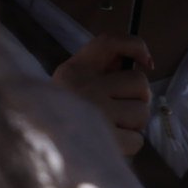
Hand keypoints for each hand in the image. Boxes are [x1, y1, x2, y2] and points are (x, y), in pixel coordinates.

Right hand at [50, 33, 154, 161]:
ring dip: (133, 123)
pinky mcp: (106, 140)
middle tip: (120, 109)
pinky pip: (137, 140)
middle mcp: (85, 86)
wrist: (42, 147)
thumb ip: (102, 68)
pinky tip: (111, 143)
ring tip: (112, 127)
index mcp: (76, 69)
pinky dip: (129, 144)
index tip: (146, 62)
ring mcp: (96, 113)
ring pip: (142, 112)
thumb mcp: (73, 81)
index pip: (110, 41)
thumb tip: (144, 63)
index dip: (136, 46)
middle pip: (139, 82)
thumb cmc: (64, 113)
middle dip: (137, 98)